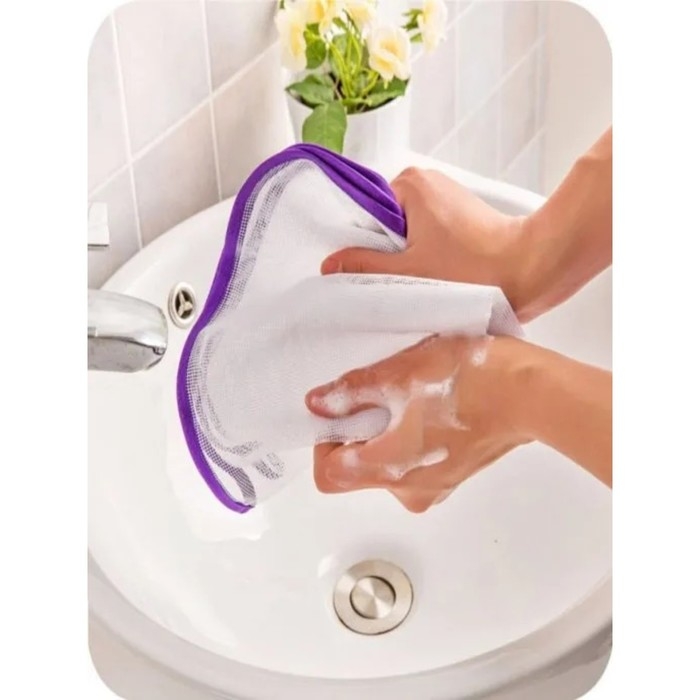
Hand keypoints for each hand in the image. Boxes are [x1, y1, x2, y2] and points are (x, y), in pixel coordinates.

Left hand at [305, 334, 532, 511]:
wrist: (532, 394)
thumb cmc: (468, 380)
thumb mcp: (400, 373)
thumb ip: (353, 391)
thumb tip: (317, 404)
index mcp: (391, 468)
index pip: (329, 474)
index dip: (323, 442)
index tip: (339, 411)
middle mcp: (409, 490)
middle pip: (356, 472)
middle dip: (355, 435)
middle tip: (371, 395)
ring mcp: (434, 488)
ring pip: (385, 468)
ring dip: (382, 436)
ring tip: (402, 396)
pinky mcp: (453, 476)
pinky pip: (412, 465)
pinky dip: (407, 440)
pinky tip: (425, 407)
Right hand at [321, 168, 537, 319]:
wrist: (532, 268)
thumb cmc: (475, 269)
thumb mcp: (409, 272)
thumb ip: (364, 267)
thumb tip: (331, 264)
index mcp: (408, 184)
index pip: (362, 211)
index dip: (360, 244)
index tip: (369, 269)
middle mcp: (425, 182)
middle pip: (381, 223)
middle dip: (385, 252)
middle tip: (400, 279)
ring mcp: (442, 197)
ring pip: (403, 232)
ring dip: (405, 257)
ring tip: (423, 278)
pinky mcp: (456, 214)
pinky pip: (423, 234)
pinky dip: (424, 255)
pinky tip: (436, 275)